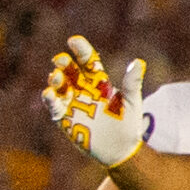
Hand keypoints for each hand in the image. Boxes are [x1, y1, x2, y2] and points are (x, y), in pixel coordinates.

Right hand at [42, 36, 146, 168]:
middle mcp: (82, 89)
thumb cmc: (129, 124)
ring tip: (58, 77)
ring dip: (55, 79)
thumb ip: (132, 83)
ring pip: (58, 85)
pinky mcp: (64, 117)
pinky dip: (50, 99)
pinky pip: (53, 105)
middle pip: (69, 70)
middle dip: (63, 63)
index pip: (87, 61)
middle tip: (62, 60)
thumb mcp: (132, 102)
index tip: (74, 41)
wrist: (122, 149)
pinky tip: (50, 94)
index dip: (80, 50)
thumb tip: (139, 62)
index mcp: (99, 82)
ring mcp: (72, 102)